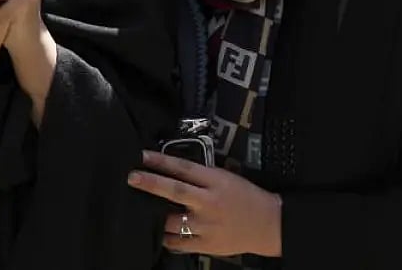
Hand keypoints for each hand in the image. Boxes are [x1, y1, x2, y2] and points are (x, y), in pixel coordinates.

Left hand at [128, 151, 281, 257]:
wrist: (270, 224)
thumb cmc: (246, 197)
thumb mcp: (226, 178)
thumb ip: (201, 176)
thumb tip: (172, 169)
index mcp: (215, 182)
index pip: (184, 169)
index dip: (161, 161)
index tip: (142, 156)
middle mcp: (209, 203)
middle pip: (175, 191)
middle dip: (151, 183)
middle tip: (132, 177)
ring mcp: (207, 225)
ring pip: (173, 221)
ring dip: (154, 215)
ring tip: (138, 209)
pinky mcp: (207, 244)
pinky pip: (180, 242)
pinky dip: (166, 238)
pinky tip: (157, 232)